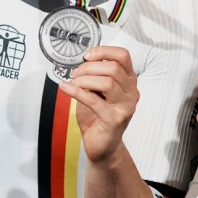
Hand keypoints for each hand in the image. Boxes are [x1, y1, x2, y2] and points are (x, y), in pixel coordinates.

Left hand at [59, 46, 138, 162]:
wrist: (101, 146)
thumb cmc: (98, 117)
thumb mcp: (97, 91)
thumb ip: (95, 76)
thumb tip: (82, 62)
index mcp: (129, 82)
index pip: (123, 56)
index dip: (104, 51)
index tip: (87, 55)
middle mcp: (132, 92)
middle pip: (113, 68)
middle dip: (89, 67)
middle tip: (75, 74)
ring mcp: (126, 106)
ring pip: (107, 82)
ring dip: (84, 79)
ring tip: (73, 83)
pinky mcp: (115, 119)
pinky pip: (94, 100)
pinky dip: (76, 91)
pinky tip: (66, 88)